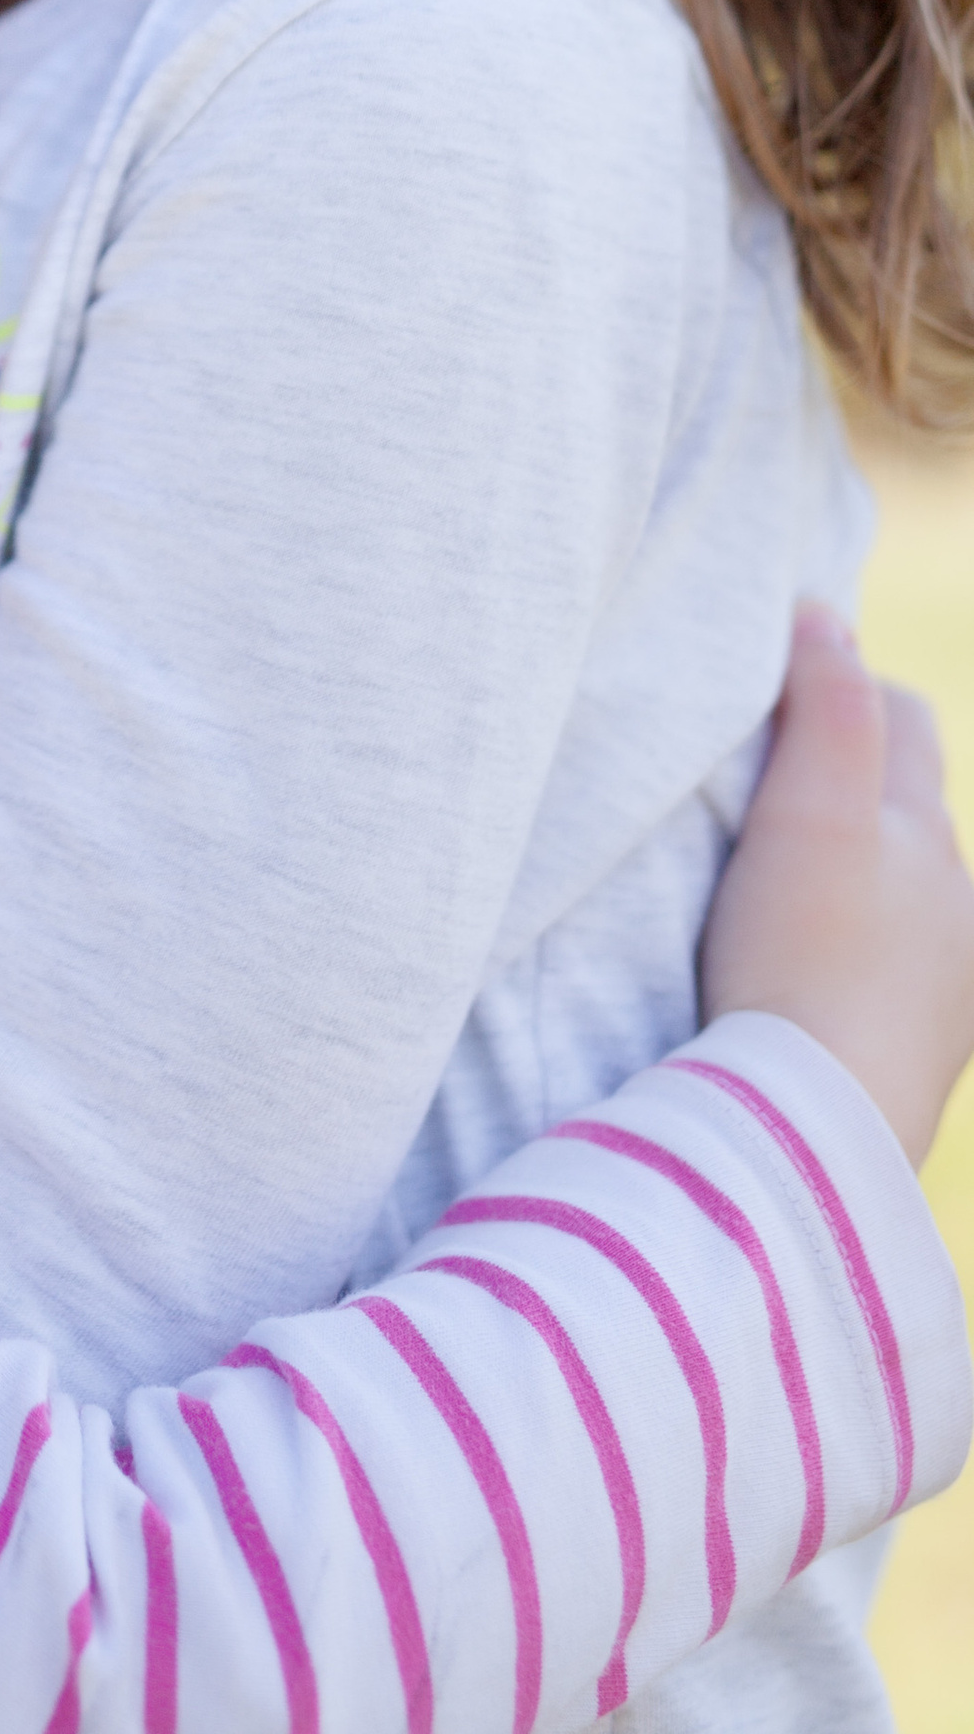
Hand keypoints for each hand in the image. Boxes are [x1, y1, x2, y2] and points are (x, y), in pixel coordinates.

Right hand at [700, 602, 973, 1168]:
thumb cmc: (804, 956)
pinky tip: (823, 977)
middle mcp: (958, 906)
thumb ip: (825, 705)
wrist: (817, 1123)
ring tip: (795, 885)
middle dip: (862, 781)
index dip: (848, 684)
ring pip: (914, 897)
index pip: (902, 718)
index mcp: (928, 835)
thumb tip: (825, 614)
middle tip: (781, 780)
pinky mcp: (925, 1057)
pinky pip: (902, 978)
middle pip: (914, 808)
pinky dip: (867, 957)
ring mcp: (948, 987)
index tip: (786, 685)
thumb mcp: (809, 811)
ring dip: (868, 877)